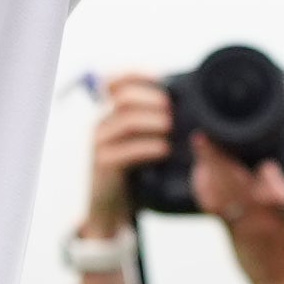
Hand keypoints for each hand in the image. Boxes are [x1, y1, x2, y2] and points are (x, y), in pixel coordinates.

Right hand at [77, 71, 176, 237]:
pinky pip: (125, 149)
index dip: (135, 75)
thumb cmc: (132, 174)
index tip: (159, 77)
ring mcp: (100, 144)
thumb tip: (183, 108)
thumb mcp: (139, 145)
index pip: (115, 83)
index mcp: (112, 115)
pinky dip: (148, 146)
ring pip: (126, 120)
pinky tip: (164, 150)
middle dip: (150, 98)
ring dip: (152, 120)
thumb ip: (153, 125)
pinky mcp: (103, 164)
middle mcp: (103, 124)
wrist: (112, 208)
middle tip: (171, 107)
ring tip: (171, 127)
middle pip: (123, 96)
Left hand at [189, 140, 283, 283]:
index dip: (266, 167)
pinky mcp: (226, 228)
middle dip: (216, 157)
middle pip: (233, 180)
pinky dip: (203, 186)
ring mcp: (240, 222)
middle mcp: (259, 214)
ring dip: (206, 167)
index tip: (268, 163)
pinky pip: (210, 203)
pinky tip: (200, 170)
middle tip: (203, 136)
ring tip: (201, 146)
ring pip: (217, 190)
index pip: (269, 178)